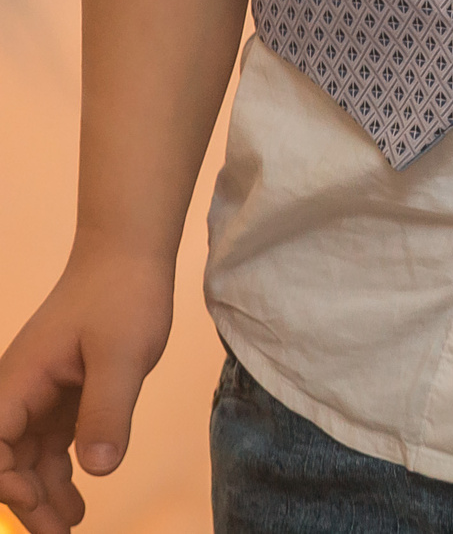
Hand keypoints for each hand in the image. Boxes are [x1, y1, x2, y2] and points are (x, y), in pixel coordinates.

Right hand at [0, 244, 177, 533]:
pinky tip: (76, 499)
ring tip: (68, 527)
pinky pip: (50, 443)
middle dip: (25, 501)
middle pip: (6, 461)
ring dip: (42, 494)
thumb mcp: (124, 355)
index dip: (5, 481)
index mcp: (17, 383)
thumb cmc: (122, 296)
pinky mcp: (62, 393)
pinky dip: (59, 472)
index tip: (35, 501)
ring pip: (28, 457)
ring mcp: (38, 394)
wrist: (131, 255)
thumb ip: (108, 410)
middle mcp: (18, 392)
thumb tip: (99, 470)